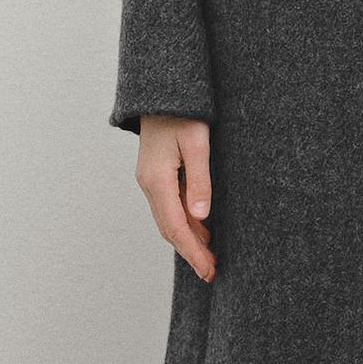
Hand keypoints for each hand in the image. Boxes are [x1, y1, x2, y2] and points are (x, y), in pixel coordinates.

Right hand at [136, 114, 216, 281]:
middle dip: (190, 252)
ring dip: (188, 240)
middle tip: (212, 272)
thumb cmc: (183, 112)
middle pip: (169, 229)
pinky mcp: (156, 175)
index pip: (176, 227)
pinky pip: (169, 207)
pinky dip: (185, 224)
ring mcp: (151, 181)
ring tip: (210, 258)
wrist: (162, 91)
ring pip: (168, 220)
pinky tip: (201, 230)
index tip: (208, 270)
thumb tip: (201, 217)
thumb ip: (200, 180)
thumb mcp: (197, 143)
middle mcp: (149, 184)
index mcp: (157, 180)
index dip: (193, 252)